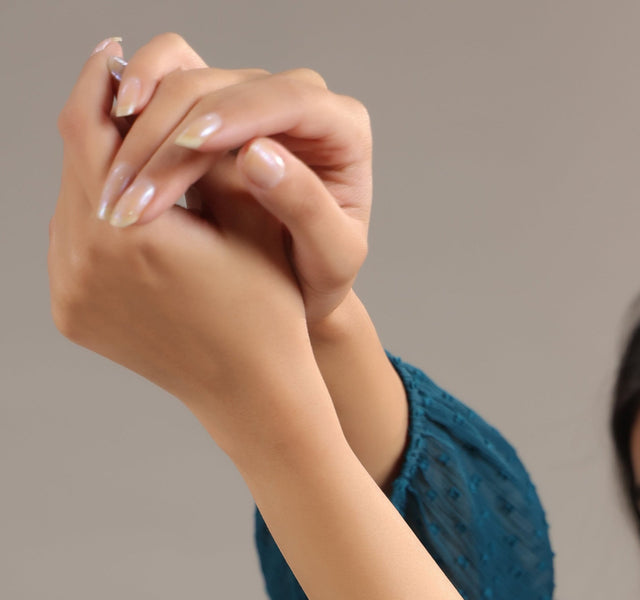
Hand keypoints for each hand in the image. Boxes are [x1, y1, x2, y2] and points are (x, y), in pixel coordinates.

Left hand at [49, 40, 312, 425]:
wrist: (252, 395)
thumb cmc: (268, 303)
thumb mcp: (250, 209)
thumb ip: (205, 141)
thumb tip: (161, 73)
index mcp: (131, 230)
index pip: (91, 124)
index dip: (103, 81)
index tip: (120, 54)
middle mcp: (86, 262)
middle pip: (74, 160)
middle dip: (100, 124)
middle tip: (123, 91)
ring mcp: (71, 292)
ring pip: (69, 198)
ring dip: (97, 169)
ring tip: (131, 150)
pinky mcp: (70, 312)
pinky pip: (70, 241)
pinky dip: (94, 217)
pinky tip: (128, 207)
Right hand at [97, 32, 370, 327]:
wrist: (297, 291)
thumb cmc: (321, 279)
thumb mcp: (331, 258)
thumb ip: (306, 207)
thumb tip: (257, 154)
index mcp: (341, 128)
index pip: (286, 100)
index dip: (235, 116)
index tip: (189, 147)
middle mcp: (296, 101)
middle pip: (224, 86)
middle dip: (173, 134)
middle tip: (136, 190)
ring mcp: (249, 98)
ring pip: (185, 79)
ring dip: (142, 126)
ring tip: (115, 177)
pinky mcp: (210, 105)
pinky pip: (164, 84)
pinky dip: (133, 110)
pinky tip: (109, 144)